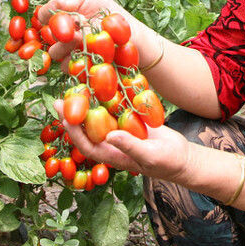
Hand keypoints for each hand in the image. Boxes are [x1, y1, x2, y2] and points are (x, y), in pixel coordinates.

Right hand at [37, 0, 136, 71]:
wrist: (132, 36)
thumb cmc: (109, 13)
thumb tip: (57, 2)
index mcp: (61, 17)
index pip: (43, 15)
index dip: (47, 13)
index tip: (60, 9)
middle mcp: (61, 35)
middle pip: (47, 35)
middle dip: (59, 30)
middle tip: (75, 26)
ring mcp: (68, 53)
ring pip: (56, 52)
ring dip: (68, 45)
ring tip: (84, 38)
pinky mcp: (78, 68)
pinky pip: (69, 67)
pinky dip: (80, 60)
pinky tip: (93, 53)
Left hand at [54, 98, 190, 182]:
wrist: (183, 157)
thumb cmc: (167, 162)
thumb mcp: (149, 156)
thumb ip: (129, 147)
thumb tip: (109, 136)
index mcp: (112, 154)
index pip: (86, 145)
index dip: (73, 132)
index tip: (64, 117)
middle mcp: (112, 141)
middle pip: (87, 128)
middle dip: (74, 115)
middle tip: (61, 98)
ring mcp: (121, 129)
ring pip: (99, 116)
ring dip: (88, 103)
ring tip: (77, 87)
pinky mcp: (131, 120)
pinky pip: (116, 108)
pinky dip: (109, 97)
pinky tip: (103, 82)